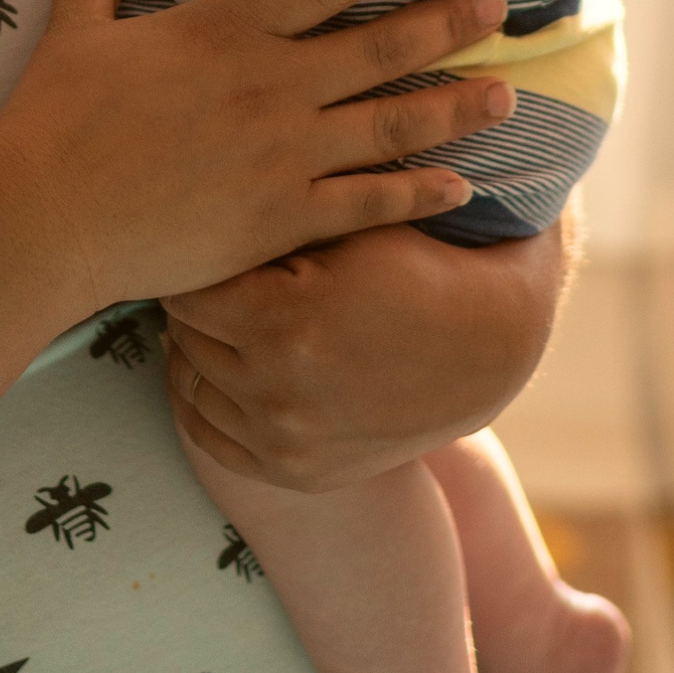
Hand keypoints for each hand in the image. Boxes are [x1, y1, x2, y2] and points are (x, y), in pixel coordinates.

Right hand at [0, 0, 518, 317]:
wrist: (46, 219)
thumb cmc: (55, 122)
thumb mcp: (76, 31)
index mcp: (229, 29)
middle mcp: (272, 85)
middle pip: (383, 44)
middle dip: (450, 20)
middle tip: (503, 3)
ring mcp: (284, 154)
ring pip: (392, 124)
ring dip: (455, 107)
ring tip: (508, 94)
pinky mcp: (281, 218)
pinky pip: (368, 204)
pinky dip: (418, 195)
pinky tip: (461, 188)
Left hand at [161, 214, 571, 491]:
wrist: (488, 346)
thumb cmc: (414, 266)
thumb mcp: (347, 226)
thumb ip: (270, 218)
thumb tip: (190, 200)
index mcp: (285, 320)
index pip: (188, 289)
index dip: (199, 261)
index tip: (206, 245)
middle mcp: (279, 391)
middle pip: (185, 336)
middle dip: (194, 303)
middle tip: (208, 277)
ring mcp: (287, 440)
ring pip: (191, 385)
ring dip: (196, 350)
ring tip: (213, 319)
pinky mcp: (297, 472)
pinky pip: (210, 436)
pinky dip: (205, 401)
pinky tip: (217, 368)